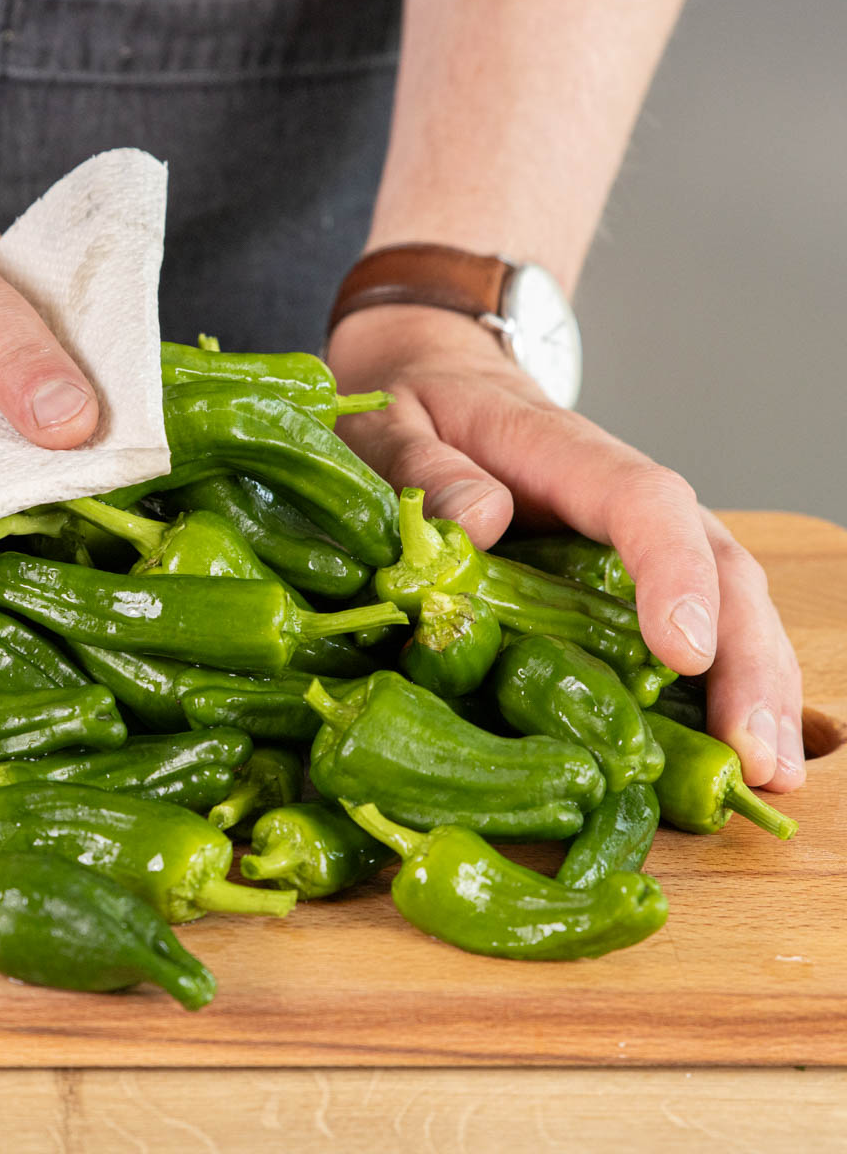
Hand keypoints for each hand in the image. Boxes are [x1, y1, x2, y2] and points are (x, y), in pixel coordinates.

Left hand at [329, 305, 804, 790]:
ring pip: (724, 606)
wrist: (433, 381)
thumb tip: (478, 520)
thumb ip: (422, 468)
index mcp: (566, 453)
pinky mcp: (620, 585)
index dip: (672, 573)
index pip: (644, 501)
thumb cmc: (413, 406)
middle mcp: (623, 500)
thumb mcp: (389, 424)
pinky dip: (714, 694)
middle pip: (717, 566)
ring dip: (753, 689)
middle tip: (756, 753)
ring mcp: (633, 546)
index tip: (684, 650)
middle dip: (746, 660)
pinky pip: (686, 634)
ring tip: (769, 777)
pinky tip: (734, 764)